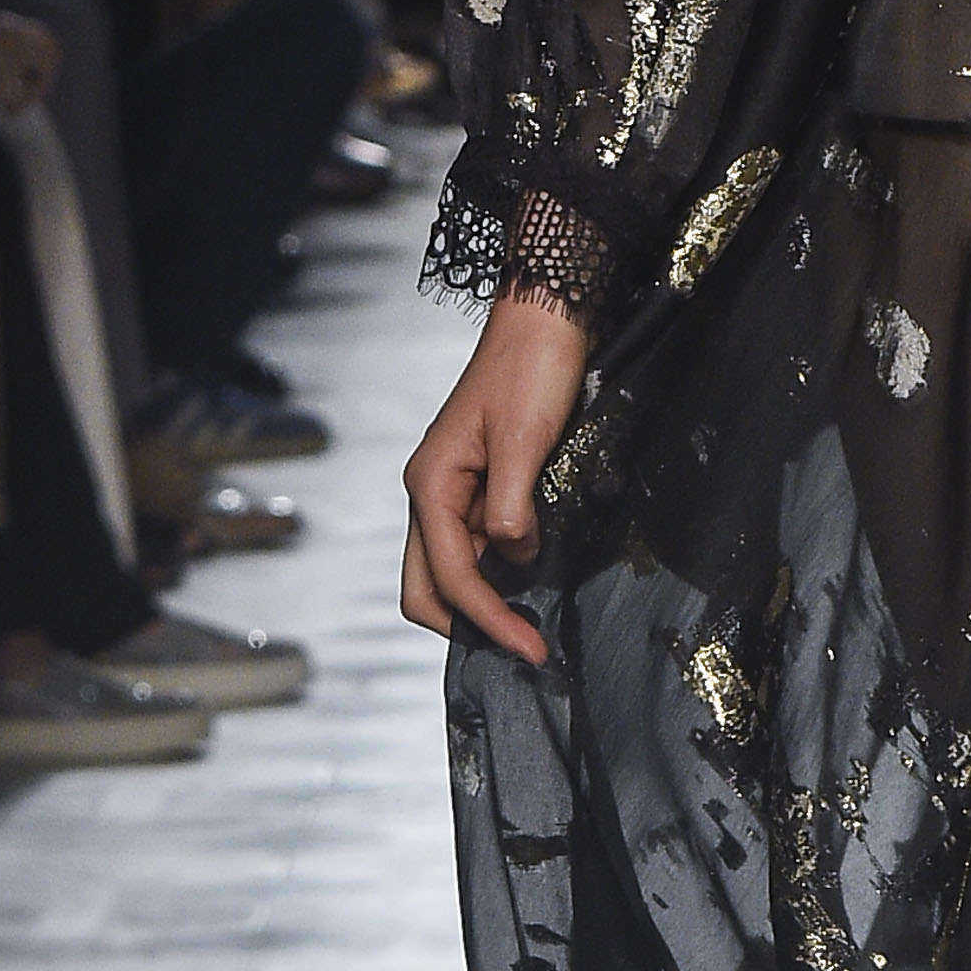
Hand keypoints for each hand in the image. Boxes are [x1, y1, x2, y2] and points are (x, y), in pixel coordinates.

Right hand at [402, 292, 591, 662]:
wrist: (544, 321)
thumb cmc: (530, 368)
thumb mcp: (525, 440)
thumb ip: (512, 505)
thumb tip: (513, 555)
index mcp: (430, 485)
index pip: (449, 577)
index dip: (487, 620)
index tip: (529, 649)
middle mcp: (431, 493)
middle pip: (427, 586)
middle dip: (467, 624)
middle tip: (523, 649)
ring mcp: (453, 492)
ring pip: (451, 568)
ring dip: (484, 600)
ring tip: (532, 624)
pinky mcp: (480, 486)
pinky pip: (477, 544)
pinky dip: (500, 571)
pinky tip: (533, 579)